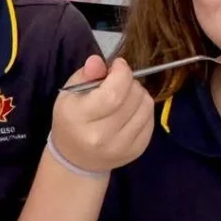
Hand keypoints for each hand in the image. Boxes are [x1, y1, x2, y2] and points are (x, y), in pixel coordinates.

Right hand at [51, 55, 154, 173]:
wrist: (76, 159)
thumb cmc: (71, 120)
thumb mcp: (69, 94)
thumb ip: (85, 75)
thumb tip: (99, 61)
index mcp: (80, 119)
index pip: (112, 94)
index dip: (122, 73)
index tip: (118, 66)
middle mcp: (102, 136)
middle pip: (132, 98)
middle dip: (129, 81)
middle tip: (119, 82)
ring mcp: (121, 146)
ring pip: (146, 106)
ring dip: (139, 93)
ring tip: (125, 95)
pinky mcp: (137, 151)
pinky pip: (150, 119)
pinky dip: (143, 108)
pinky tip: (131, 109)